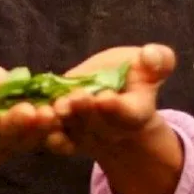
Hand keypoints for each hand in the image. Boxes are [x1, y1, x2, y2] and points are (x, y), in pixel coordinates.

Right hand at [0, 54, 59, 162]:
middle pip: (5, 133)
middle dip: (16, 124)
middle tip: (28, 113)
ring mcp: (17, 134)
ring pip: (31, 133)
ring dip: (43, 125)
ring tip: (52, 112)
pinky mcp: (37, 126)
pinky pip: (51, 128)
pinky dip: (62, 122)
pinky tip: (72, 111)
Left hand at [44, 44, 176, 158]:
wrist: (116, 99)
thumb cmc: (134, 77)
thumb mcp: (151, 66)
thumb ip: (158, 60)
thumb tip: (150, 54)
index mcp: (136, 112)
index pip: (127, 113)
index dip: (116, 108)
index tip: (104, 98)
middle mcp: (111, 130)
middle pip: (96, 123)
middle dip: (83, 111)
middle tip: (72, 99)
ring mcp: (87, 136)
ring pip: (72, 130)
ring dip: (61, 121)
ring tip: (52, 107)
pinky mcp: (66, 136)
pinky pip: (55, 139)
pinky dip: (44, 132)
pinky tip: (35, 121)